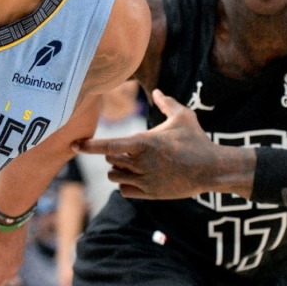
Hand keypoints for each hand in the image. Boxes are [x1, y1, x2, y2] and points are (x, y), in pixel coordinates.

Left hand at [74, 89, 253, 199]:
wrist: (211, 169)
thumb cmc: (197, 140)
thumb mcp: (183, 117)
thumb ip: (166, 103)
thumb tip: (158, 91)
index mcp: (144, 143)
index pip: (109, 146)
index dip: (90, 146)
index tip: (75, 145)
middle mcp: (141, 163)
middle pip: (111, 161)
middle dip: (115, 156)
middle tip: (132, 151)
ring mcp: (145, 180)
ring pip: (115, 177)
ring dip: (119, 170)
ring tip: (134, 164)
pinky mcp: (151, 194)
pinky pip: (125, 190)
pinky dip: (126, 184)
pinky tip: (138, 177)